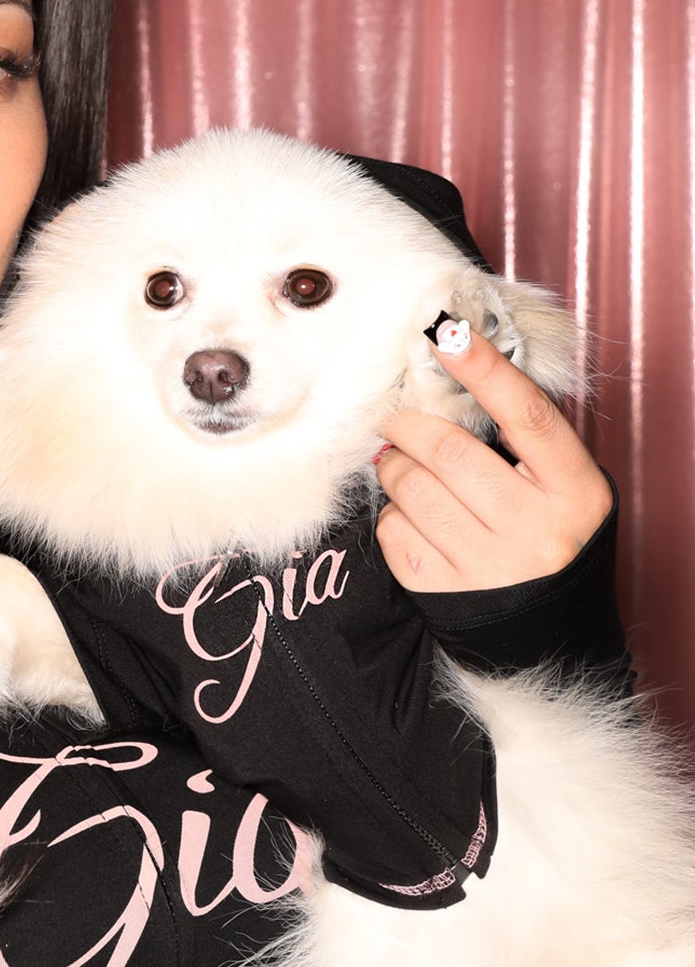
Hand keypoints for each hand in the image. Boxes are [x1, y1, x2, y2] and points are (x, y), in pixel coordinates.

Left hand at [373, 331, 612, 592]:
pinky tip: (409, 516)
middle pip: (451, 453)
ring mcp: (489, 566)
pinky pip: (394, 532)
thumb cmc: (550, 537)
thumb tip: (451, 379)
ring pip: (412, 490)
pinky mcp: (444, 593)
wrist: (549, 633)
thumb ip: (522, 440)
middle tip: (395, 418)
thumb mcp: (561, 487)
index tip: (448, 333)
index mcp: (574, 491)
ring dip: (393, 467)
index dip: (484, 369)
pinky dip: (391, 515)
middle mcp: (535, 530)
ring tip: (399, 465)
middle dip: (409, 425)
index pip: (526, 416)